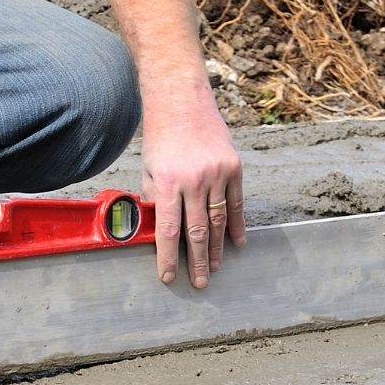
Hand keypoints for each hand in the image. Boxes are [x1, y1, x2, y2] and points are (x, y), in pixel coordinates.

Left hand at [142, 100, 244, 289]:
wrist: (181, 101)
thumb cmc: (160, 138)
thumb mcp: (148, 169)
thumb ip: (154, 200)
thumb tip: (157, 233)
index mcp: (168, 182)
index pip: (169, 230)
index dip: (168, 258)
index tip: (168, 277)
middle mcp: (194, 180)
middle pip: (197, 231)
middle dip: (198, 261)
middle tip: (200, 283)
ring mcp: (217, 173)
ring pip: (218, 221)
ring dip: (217, 248)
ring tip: (215, 268)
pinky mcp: (234, 167)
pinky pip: (236, 203)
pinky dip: (236, 225)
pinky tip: (236, 243)